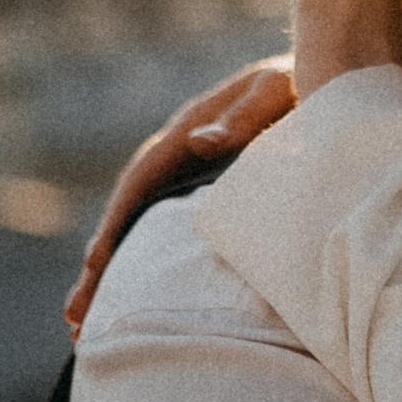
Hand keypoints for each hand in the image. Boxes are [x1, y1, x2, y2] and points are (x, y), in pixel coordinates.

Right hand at [65, 58, 295, 334]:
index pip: (140, 182)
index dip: (116, 223)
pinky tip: (136, 299)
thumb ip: (244, 115)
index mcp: (188, 129)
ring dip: (113, 275)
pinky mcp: (211, 191)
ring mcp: (192, 174)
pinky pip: (170, 231)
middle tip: (75, 316)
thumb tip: (201, 142)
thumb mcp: (277, 90)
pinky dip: (147, 265)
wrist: (325, 76)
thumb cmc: (303, 81)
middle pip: (128, 215)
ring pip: (143, 229)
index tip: (96, 264)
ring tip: (85, 325)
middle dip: (99, 266)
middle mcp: (179, 155)